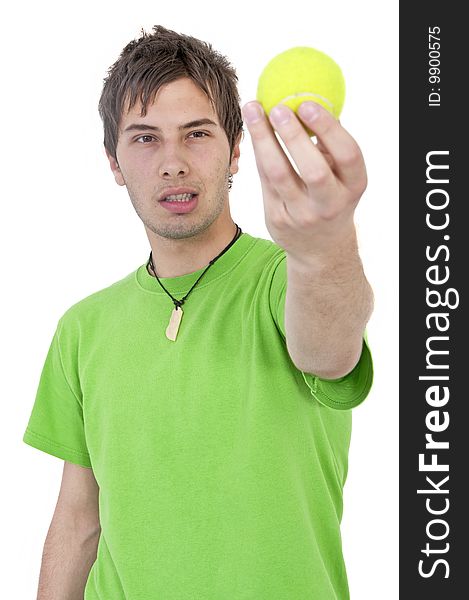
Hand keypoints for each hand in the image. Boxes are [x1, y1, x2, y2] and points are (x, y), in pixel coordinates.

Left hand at [241, 100, 366, 264]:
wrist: (320, 248)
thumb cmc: (330, 197)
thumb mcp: (341, 176)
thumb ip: (329, 146)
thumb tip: (311, 97)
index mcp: (353, 186)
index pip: (348, 155)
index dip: (329, 129)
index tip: (308, 103)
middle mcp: (330, 204)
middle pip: (313, 170)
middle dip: (294, 136)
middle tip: (277, 107)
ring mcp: (302, 215)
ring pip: (279, 175)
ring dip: (263, 139)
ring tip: (253, 109)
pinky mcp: (278, 219)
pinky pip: (264, 181)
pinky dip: (258, 153)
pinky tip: (252, 131)